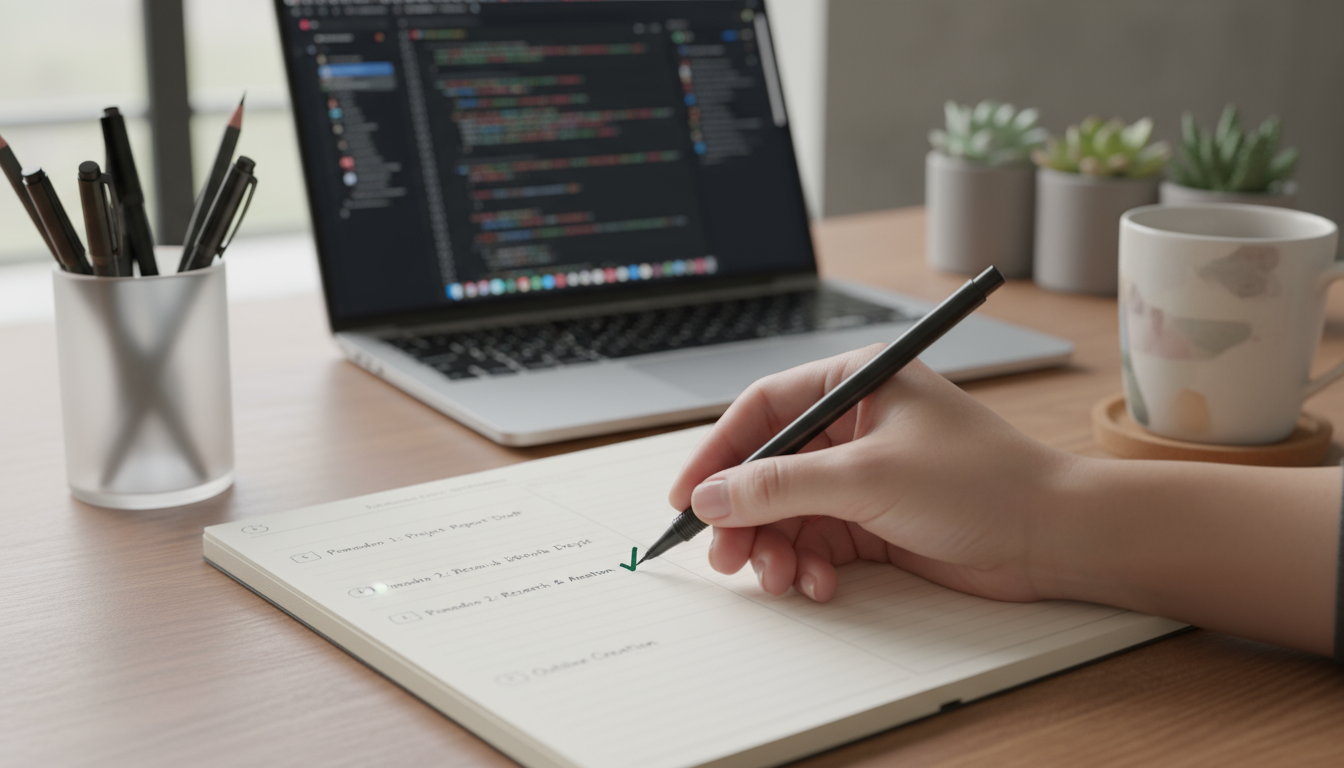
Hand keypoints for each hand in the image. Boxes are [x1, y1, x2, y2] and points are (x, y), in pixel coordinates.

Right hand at [668, 345, 1076, 602]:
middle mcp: (853, 427)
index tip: (687, 496)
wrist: (1052, 538)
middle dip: (744, 516)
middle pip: (767, 469)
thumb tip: (713, 496)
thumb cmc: (981, 482)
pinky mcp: (874, 521)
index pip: (761, 411)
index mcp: (853, 385)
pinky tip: (819, 584)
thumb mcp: (867, 477)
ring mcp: (862, 476)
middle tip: (727, 556)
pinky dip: (808, 566)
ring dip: (774, 549)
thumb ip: (781, 487)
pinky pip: (816, 542)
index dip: (717, 454)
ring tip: (779, 578)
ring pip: (787, 513)